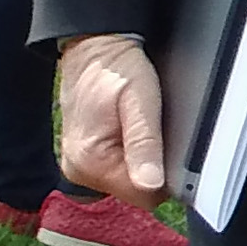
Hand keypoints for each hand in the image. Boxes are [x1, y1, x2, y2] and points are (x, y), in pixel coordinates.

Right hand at [57, 34, 166, 200]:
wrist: (93, 49)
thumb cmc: (118, 69)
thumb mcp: (140, 100)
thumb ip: (145, 143)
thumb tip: (152, 184)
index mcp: (91, 161)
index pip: (144, 196)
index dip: (165, 177)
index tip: (168, 148)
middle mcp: (79, 170)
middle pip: (135, 192)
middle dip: (152, 168)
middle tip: (153, 131)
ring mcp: (78, 166)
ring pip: (126, 182)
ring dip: (140, 161)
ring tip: (138, 127)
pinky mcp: (82, 158)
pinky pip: (116, 170)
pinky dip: (128, 156)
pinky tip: (129, 132)